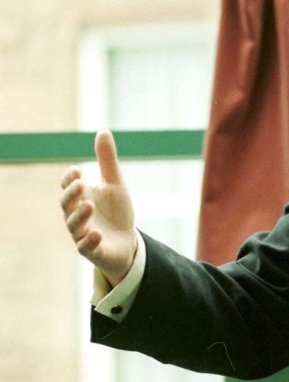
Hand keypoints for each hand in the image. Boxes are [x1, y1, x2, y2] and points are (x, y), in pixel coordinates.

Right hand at [59, 130, 136, 286]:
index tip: (78, 170)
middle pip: (67, 205)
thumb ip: (107, 160)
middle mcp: (77, 216)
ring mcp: (83, 234)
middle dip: (71, 195)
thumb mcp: (115, 183)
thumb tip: (103, 131)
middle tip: (81, 184)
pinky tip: (98, 233)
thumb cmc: (116, 211)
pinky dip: (90, 241)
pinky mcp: (93, 250)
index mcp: (81, 198)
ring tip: (90, 205)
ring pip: (74, 226)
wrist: (127, 241)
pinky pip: (86, 248)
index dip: (70, 179)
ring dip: (80, 216)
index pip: (68, 187)